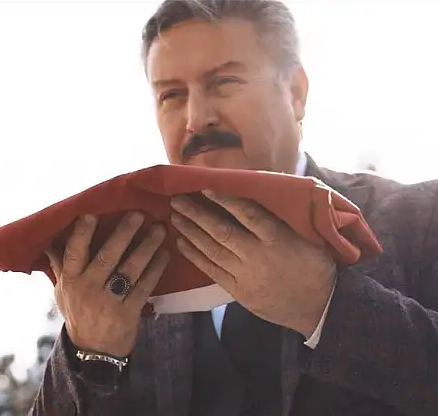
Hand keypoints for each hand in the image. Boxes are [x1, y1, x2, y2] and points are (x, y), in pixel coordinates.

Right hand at [45, 212, 169, 357]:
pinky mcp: (128, 312)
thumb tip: (51, 239)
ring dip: (146, 248)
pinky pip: (144, 287)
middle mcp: (89, 289)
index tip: (90, 215)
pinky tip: (165, 255)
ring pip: (129, 270)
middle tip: (138, 215)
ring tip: (159, 231)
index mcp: (71, 281)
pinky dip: (156, 270)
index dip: (81, 235)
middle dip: (123, 234)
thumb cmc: (77, 314)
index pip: (73, 254)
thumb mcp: (62, 291)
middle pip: (106, 257)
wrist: (93, 350)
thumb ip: (60, 265)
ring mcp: (109, 301)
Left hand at [170, 191, 335, 336]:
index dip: (226, 200)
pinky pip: (211, 270)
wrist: (321, 308)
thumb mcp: (309, 238)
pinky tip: (181, 243)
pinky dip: (194, 255)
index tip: (206, 189)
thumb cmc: (316, 266)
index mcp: (279, 239)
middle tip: (176, 199)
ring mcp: (246, 275)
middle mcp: (259, 255)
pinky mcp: (238, 291)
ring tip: (175, 216)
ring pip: (212, 250)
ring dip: (190, 231)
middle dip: (196, 214)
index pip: (249, 214)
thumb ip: (282, 219)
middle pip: (222, 231)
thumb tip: (260, 192)